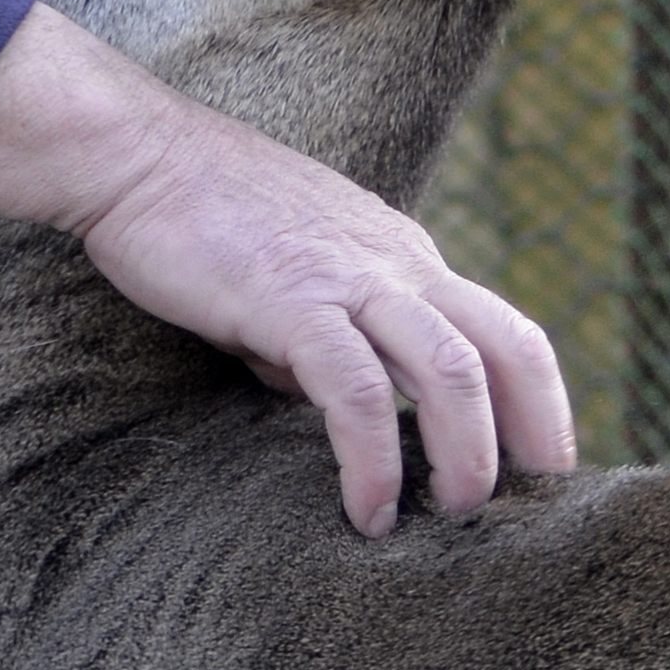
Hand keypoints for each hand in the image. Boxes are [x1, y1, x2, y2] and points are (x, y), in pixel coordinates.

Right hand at [0, 8, 576, 534]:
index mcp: (402, 257)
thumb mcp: (289, 282)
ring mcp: (349, 278)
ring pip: (454, 367)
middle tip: (530, 513)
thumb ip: (322, 340)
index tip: (533, 478)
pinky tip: (368, 509)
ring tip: (457, 516)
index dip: (536, 408)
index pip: (504, 333)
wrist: (132, 153)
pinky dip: (374, 457)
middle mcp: (397, 263)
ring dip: (469, 453)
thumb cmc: (197, 216)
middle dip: (537, 435)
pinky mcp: (292, 299)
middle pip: (511, 346)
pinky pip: (357, 390)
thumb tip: (329, 407)